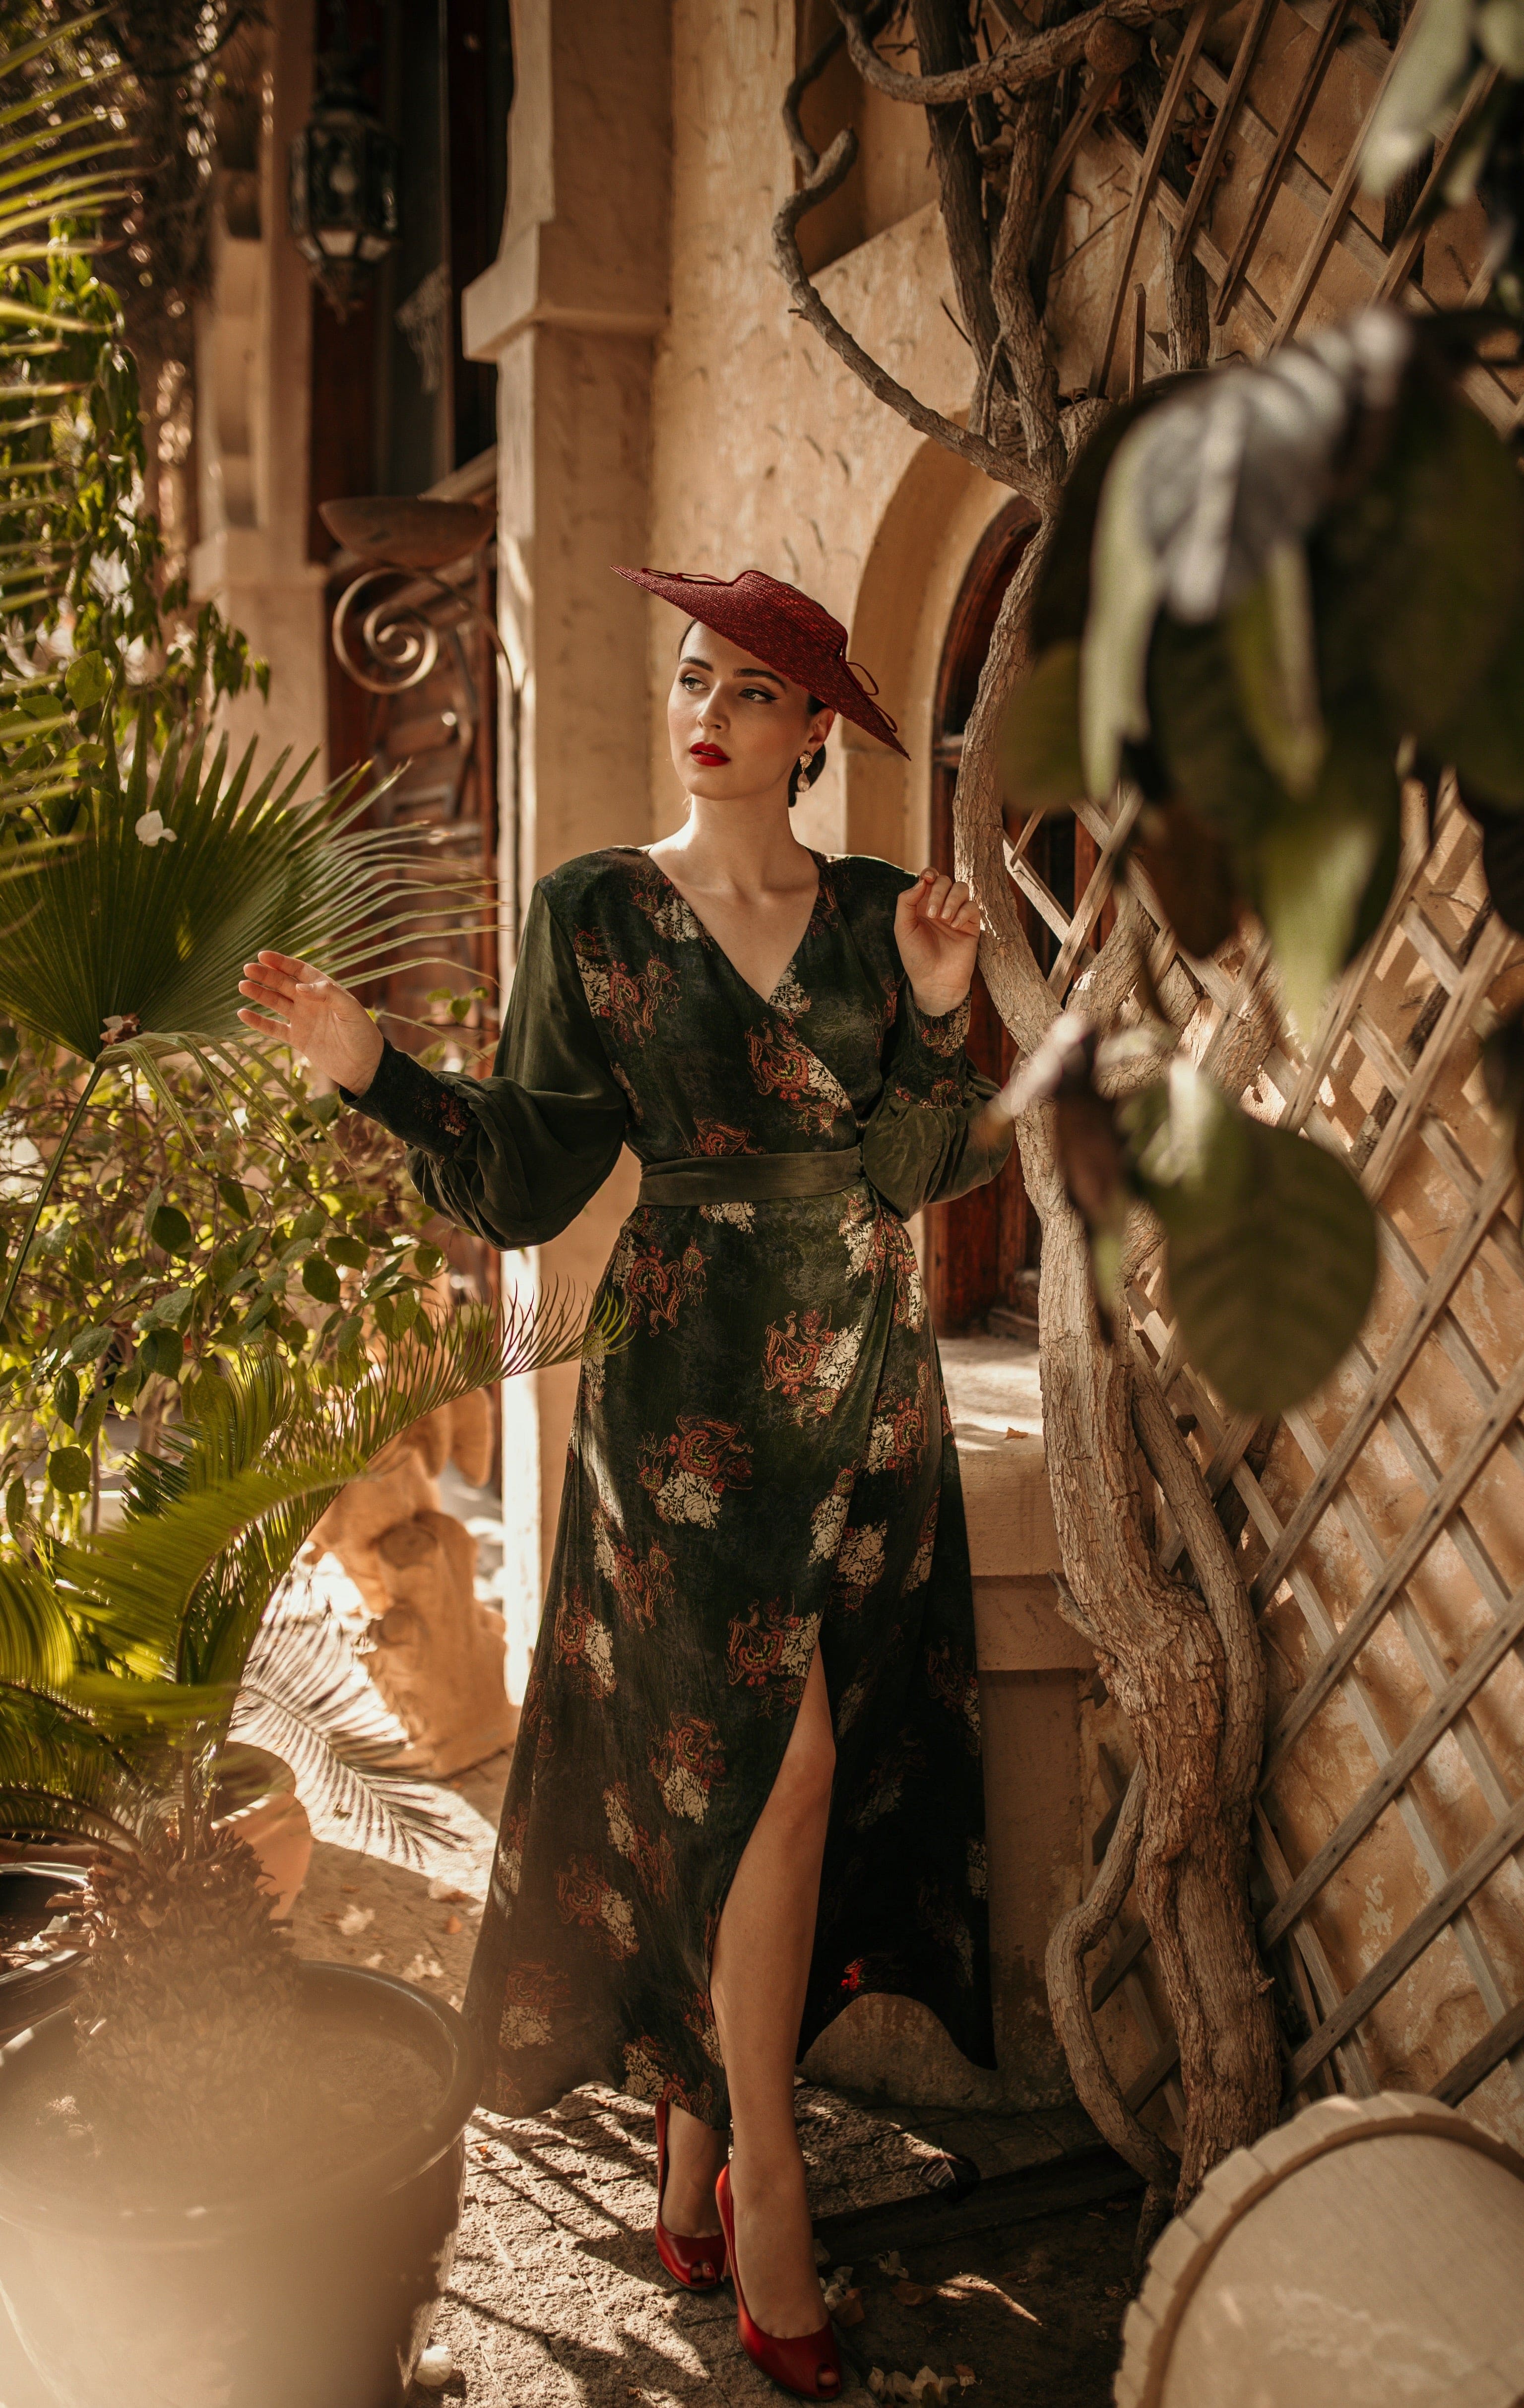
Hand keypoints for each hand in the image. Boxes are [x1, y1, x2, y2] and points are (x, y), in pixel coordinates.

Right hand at [237, 951, 383, 1094]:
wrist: (365, 1067)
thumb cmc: (363, 1035)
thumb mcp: (351, 1010)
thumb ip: (328, 994)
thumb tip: (300, 986)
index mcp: (325, 990)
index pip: (299, 971)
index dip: (282, 962)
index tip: (264, 956)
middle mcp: (311, 1002)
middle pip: (284, 984)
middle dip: (266, 975)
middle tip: (247, 968)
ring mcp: (303, 1020)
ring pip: (275, 1003)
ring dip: (259, 994)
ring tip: (243, 985)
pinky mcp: (298, 1039)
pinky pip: (274, 1028)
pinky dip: (258, 1022)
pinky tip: (242, 1014)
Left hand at [894, 869, 980, 1018]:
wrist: (934, 981)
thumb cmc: (916, 957)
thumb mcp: (902, 928)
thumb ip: (906, 902)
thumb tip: (922, 880)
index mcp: (922, 905)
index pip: (930, 878)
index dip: (930, 873)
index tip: (927, 879)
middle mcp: (941, 906)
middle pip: (946, 881)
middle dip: (939, 892)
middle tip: (932, 915)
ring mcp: (957, 915)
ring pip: (962, 888)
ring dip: (952, 900)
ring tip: (943, 919)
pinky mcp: (972, 926)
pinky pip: (973, 907)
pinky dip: (963, 912)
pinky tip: (953, 926)